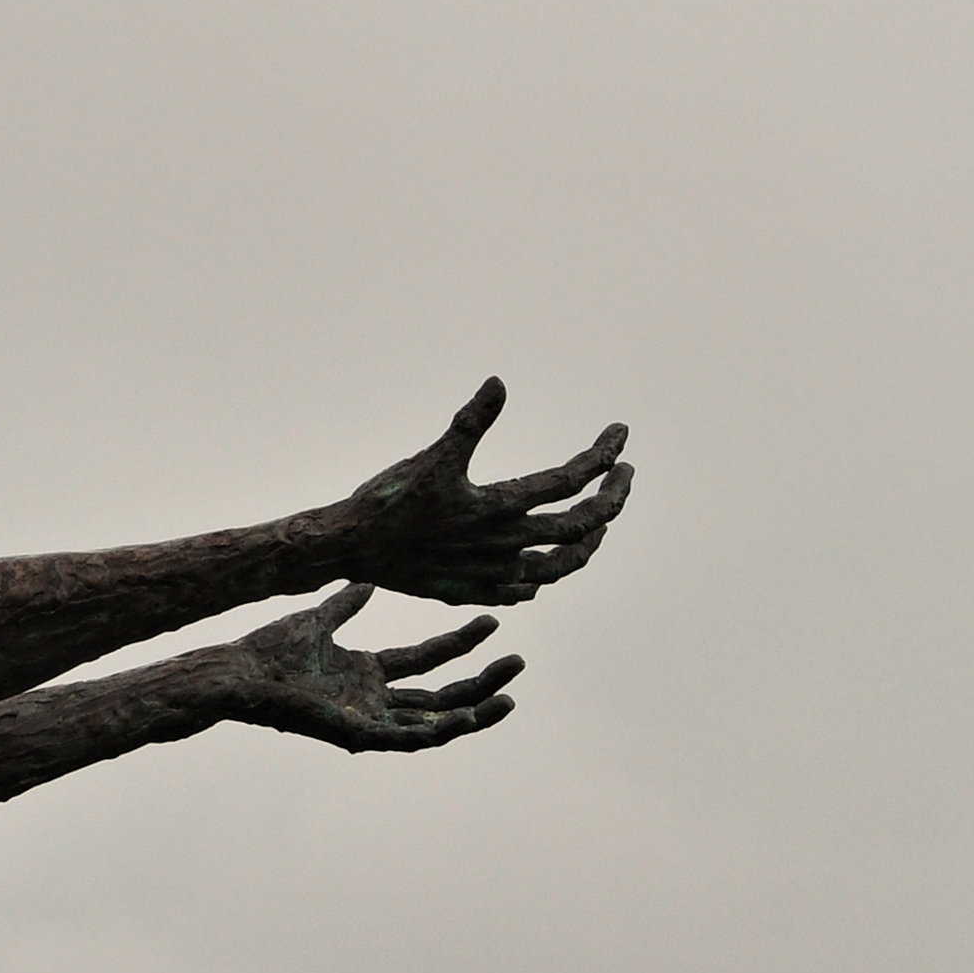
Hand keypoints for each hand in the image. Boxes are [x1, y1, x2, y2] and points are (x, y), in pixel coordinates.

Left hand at [208, 584, 522, 752]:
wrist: (240, 674)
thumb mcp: (319, 620)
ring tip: (510, 696)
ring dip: (475, 712)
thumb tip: (368, 580)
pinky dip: (441, 732)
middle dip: (481, 680)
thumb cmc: (269, 651)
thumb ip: (346, 604)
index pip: (427, 660)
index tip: (492, 621)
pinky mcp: (359, 736)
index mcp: (366, 674)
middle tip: (517, 662)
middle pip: (442, 695)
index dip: (461, 643)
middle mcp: (373, 701)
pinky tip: (468, 717)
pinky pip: (409, 740)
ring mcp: (369, 721)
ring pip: (436, 723)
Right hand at [339, 379, 629, 604]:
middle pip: (580, 528)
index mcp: (499, 508)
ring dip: (586, 543)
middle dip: (612, 499)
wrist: (349, 548)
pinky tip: (540, 562)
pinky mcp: (472, 589)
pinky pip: (523, 590)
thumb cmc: (387, 501)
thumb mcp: (432, 457)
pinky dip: (541, 575)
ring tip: (597, 523)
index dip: (602, 456)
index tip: (620, 434)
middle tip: (624, 473)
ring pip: (560, 567)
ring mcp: (491, 573)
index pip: (571, 481)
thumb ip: (471, 422)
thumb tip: (499, 382)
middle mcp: (504, 545)